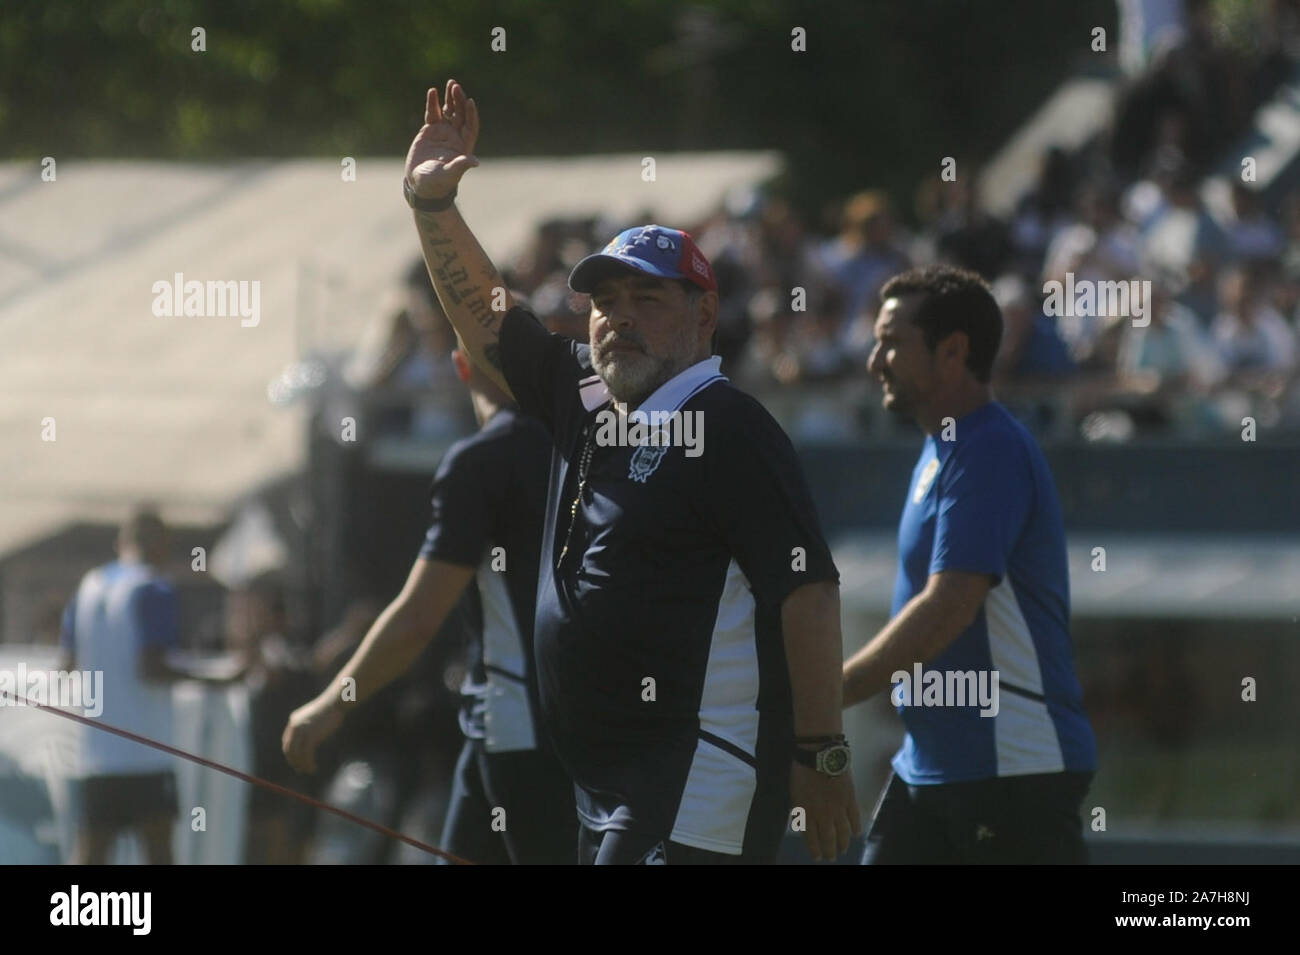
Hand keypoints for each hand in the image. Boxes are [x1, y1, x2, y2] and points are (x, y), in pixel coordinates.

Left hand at [282, 697, 344, 773]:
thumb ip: (308, 726)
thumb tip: (310, 739)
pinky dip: (308, 763)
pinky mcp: (311, 736)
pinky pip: (306, 755)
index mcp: (293, 721)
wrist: (335, 702)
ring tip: (309, 770)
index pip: (287, 742)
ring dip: (302, 765)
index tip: (296, 761)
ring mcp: (302, 731)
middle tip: (300, 770)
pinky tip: (314, 767)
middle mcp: (294, 726)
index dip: (290, 753)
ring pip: (297, 754)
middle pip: (289, 749)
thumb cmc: (330, 708)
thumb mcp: (314, 716)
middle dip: (294, 762)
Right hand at [404, 79, 479, 199]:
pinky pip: (433, 113)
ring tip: (450, 83)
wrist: (421, 184)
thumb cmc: (437, 183)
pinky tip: (432, 91)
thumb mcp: (449, 175)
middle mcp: (456, 137)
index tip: (470, 101)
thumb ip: (460, 166)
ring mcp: (443, 132)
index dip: (471, 114)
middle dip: (460, 101)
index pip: (471, 126)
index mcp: (464, 146)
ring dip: (450, 98)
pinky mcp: (430, 130)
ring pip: (449, 111)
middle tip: (456, 87)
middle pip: (461, 115)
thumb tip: (475, 161)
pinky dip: (433, 103)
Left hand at [790, 762, 861, 861]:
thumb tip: (799, 823)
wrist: (819, 754)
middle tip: (831, 857)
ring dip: (843, 844)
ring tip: (842, 850)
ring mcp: (839, 808)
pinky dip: (856, 828)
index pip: (811, 837)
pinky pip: (855, 818)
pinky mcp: (850, 799)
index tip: (817, 857)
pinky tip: (855, 834)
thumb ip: (798, 809)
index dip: (815, 849)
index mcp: (807, 812)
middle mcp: (824, 814)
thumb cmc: (802, 770)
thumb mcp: (793, 792)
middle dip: (830, 851)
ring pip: (843, 832)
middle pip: (828, 838)